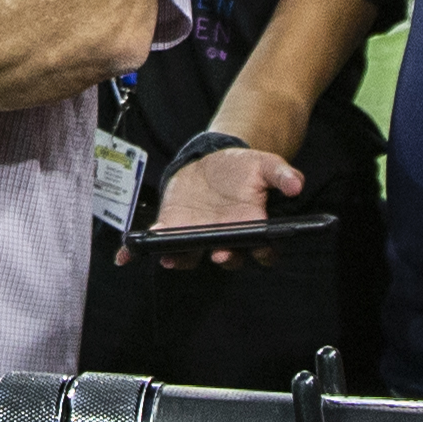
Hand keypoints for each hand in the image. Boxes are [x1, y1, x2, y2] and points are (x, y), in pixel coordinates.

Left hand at [150, 139, 299, 255]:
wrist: (212, 162)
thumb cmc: (241, 169)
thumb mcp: (263, 165)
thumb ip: (281, 174)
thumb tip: (297, 185)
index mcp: (252, 228)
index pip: (264, 251)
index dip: (262, 253)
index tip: (257, 245)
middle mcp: (226, 240)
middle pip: (228, 258)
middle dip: (223, 257)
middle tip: (218, 251)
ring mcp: (198, 238)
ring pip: (191, 257)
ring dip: (181, 259)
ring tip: (170, 255)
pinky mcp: (173, 230)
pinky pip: (158, 245)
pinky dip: (138, 253)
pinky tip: (125, 255)